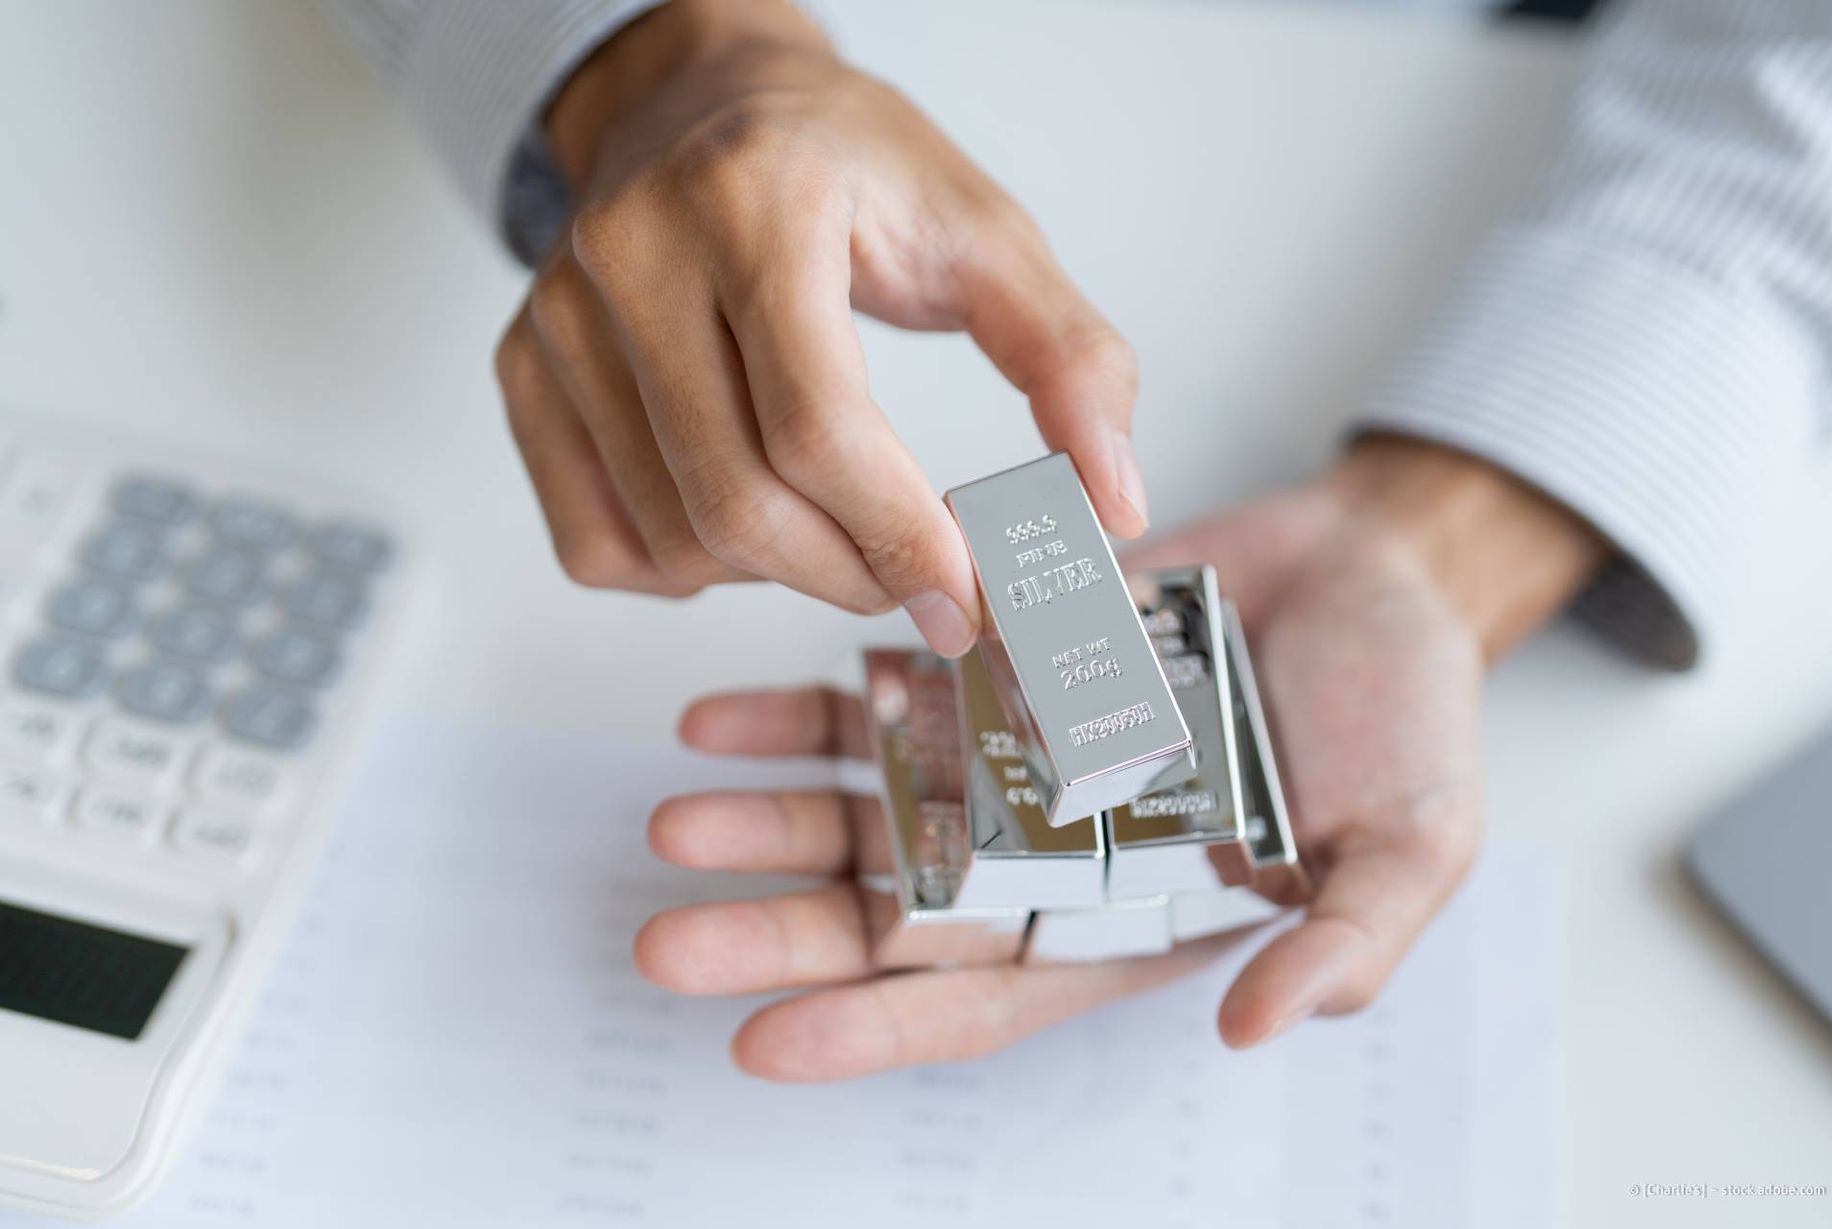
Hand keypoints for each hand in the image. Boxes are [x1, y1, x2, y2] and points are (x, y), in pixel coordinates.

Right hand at [493, 0, 1143, 654]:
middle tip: (921, 585)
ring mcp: (560, 319)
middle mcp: (632, 256)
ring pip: (672, 539)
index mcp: (754, 203)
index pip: (817, 423)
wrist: (703, 101)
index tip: (966, 596)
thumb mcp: (984, 231)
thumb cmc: (842, 164)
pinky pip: (597, 544)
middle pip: (736, 502)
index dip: (900, 536)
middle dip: (851, 577)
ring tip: (842, 531)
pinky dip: (684, 573)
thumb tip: (1112, 503)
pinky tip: (745, 522)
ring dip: (778, 578)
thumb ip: (1070, 360)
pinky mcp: (522, 371)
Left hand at [635, 437, 1604, 1077]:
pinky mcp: (993, 663)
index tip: (764, 1044)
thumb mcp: (1413, 842)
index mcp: (1131, 918)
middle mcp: (1049, 851)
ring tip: (674, 825)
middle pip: (891, 915)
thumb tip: (1254, 1030)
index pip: (986, 997)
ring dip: (767, 822)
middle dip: (784, 932)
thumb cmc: (1409, 713)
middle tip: (668, 940)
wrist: (1378, 570)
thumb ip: (1342, 941)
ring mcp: (1011, 757)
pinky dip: (796, 708)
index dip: (878, 1029)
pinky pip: (877, 693)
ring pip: (864, 807)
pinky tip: (714, 717)